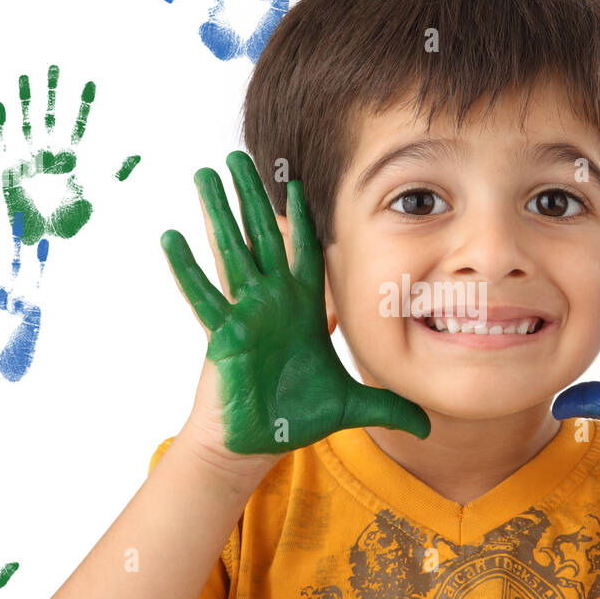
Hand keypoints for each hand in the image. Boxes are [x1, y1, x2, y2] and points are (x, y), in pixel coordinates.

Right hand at [0, 65, 140, 244]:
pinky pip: (5, 141)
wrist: (45, 240)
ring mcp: (29, 157)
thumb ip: (117, 175)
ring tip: (26, 75)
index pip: (79, 125)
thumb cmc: (72, 222)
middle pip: (52, 115)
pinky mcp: (9, 167)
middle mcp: (50, 152)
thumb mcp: (100, 197)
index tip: (91, 82)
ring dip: (27, 99)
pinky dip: (3, 123)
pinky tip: (0, 103)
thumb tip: (139, 154)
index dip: (84, 105)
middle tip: (56, 66)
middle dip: (53, 92)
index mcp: (72, 158)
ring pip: (28, 121)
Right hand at [161, 151, 429, 457]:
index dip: (304, 220)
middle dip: (253, 196)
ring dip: (218, 212)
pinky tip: (171, 237)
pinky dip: (186, 268)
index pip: (307, 254)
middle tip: (240, 155)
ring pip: (231, 251)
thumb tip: (429, 426)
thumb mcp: (351, 406)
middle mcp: (272, 303)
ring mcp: (245, 314)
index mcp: (304, 310)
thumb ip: (389, 407)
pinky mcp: (223, 334)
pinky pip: (204, 295)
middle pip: (264, 237)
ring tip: (204, 173)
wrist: (256, 443)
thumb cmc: (296, 418)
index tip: (301, 182)